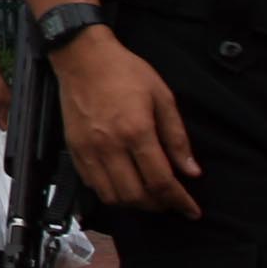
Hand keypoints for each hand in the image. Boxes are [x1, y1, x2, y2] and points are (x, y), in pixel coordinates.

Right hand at [50, 30, 199, 217]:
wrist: (82, 56)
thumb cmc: (124, 71)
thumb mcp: (162, 96)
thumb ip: (177, 137)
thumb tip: (191, 171)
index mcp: (137, 131)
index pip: (161, 181)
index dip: (179, 201)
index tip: (191, 210)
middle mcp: (110, 146)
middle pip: (136, 196)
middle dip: (158, 205)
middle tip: (170, 201)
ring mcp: (89, 150)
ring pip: (112, 197)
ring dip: (133, 203)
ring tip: (147, 195)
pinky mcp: (74, 149)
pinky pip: (92, 184)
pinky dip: (110, 193)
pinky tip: (123, 184)